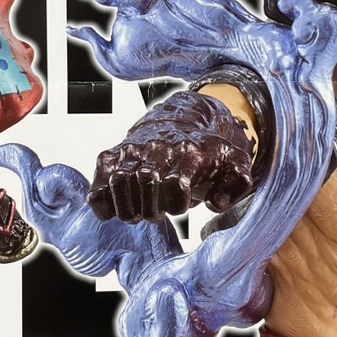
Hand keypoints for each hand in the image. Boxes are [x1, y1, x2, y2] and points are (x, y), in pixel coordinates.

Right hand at [89, 132, 253, 223]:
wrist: (181, 121)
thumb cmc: (206, 152)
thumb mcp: (234, 163)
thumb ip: (237, 185)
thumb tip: (215, 204)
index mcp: (189, 152)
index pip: (175, 184)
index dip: (175, 204)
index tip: (178, 207)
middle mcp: (158, 147)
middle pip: (145, 182)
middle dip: (149, 208)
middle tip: (155, 214)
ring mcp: (133, 149)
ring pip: (119, 181)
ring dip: (126, 207)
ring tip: (137, 214)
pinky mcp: (114, 152)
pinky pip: (100, 175)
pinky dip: (100, 197)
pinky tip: (109, 211)